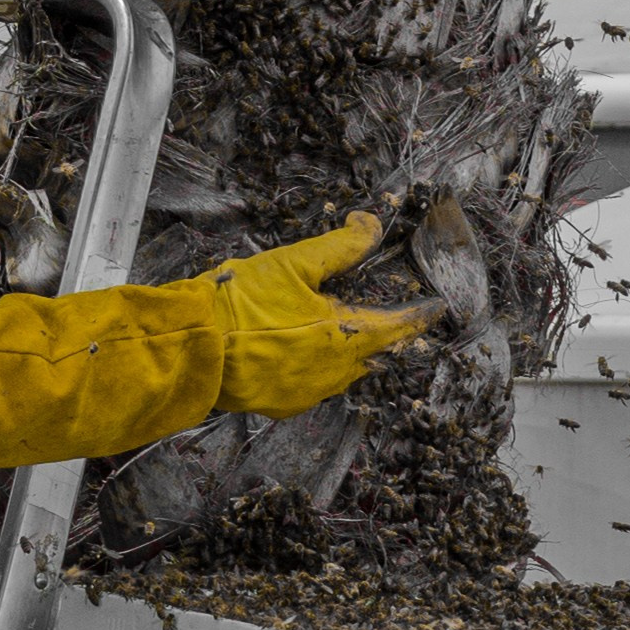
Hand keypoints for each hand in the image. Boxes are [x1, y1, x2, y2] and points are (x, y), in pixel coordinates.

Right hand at [203, 216, 435, 417]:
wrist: (193, 347)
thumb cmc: (241, 303)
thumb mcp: (294, 262)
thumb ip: (341, 245)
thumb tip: (371, 224)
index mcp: (345, 337)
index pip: (399, 328)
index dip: (420, 316)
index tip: (437, 308)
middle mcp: (335, 372)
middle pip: (373, 352)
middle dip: (379, 332)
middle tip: (381, 311)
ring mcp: (310, 393)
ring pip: (344, 371)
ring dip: (346, 350)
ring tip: (336, 328)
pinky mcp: (285, 404)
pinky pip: (315, 383)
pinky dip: (316, 365)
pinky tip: (299, 348)